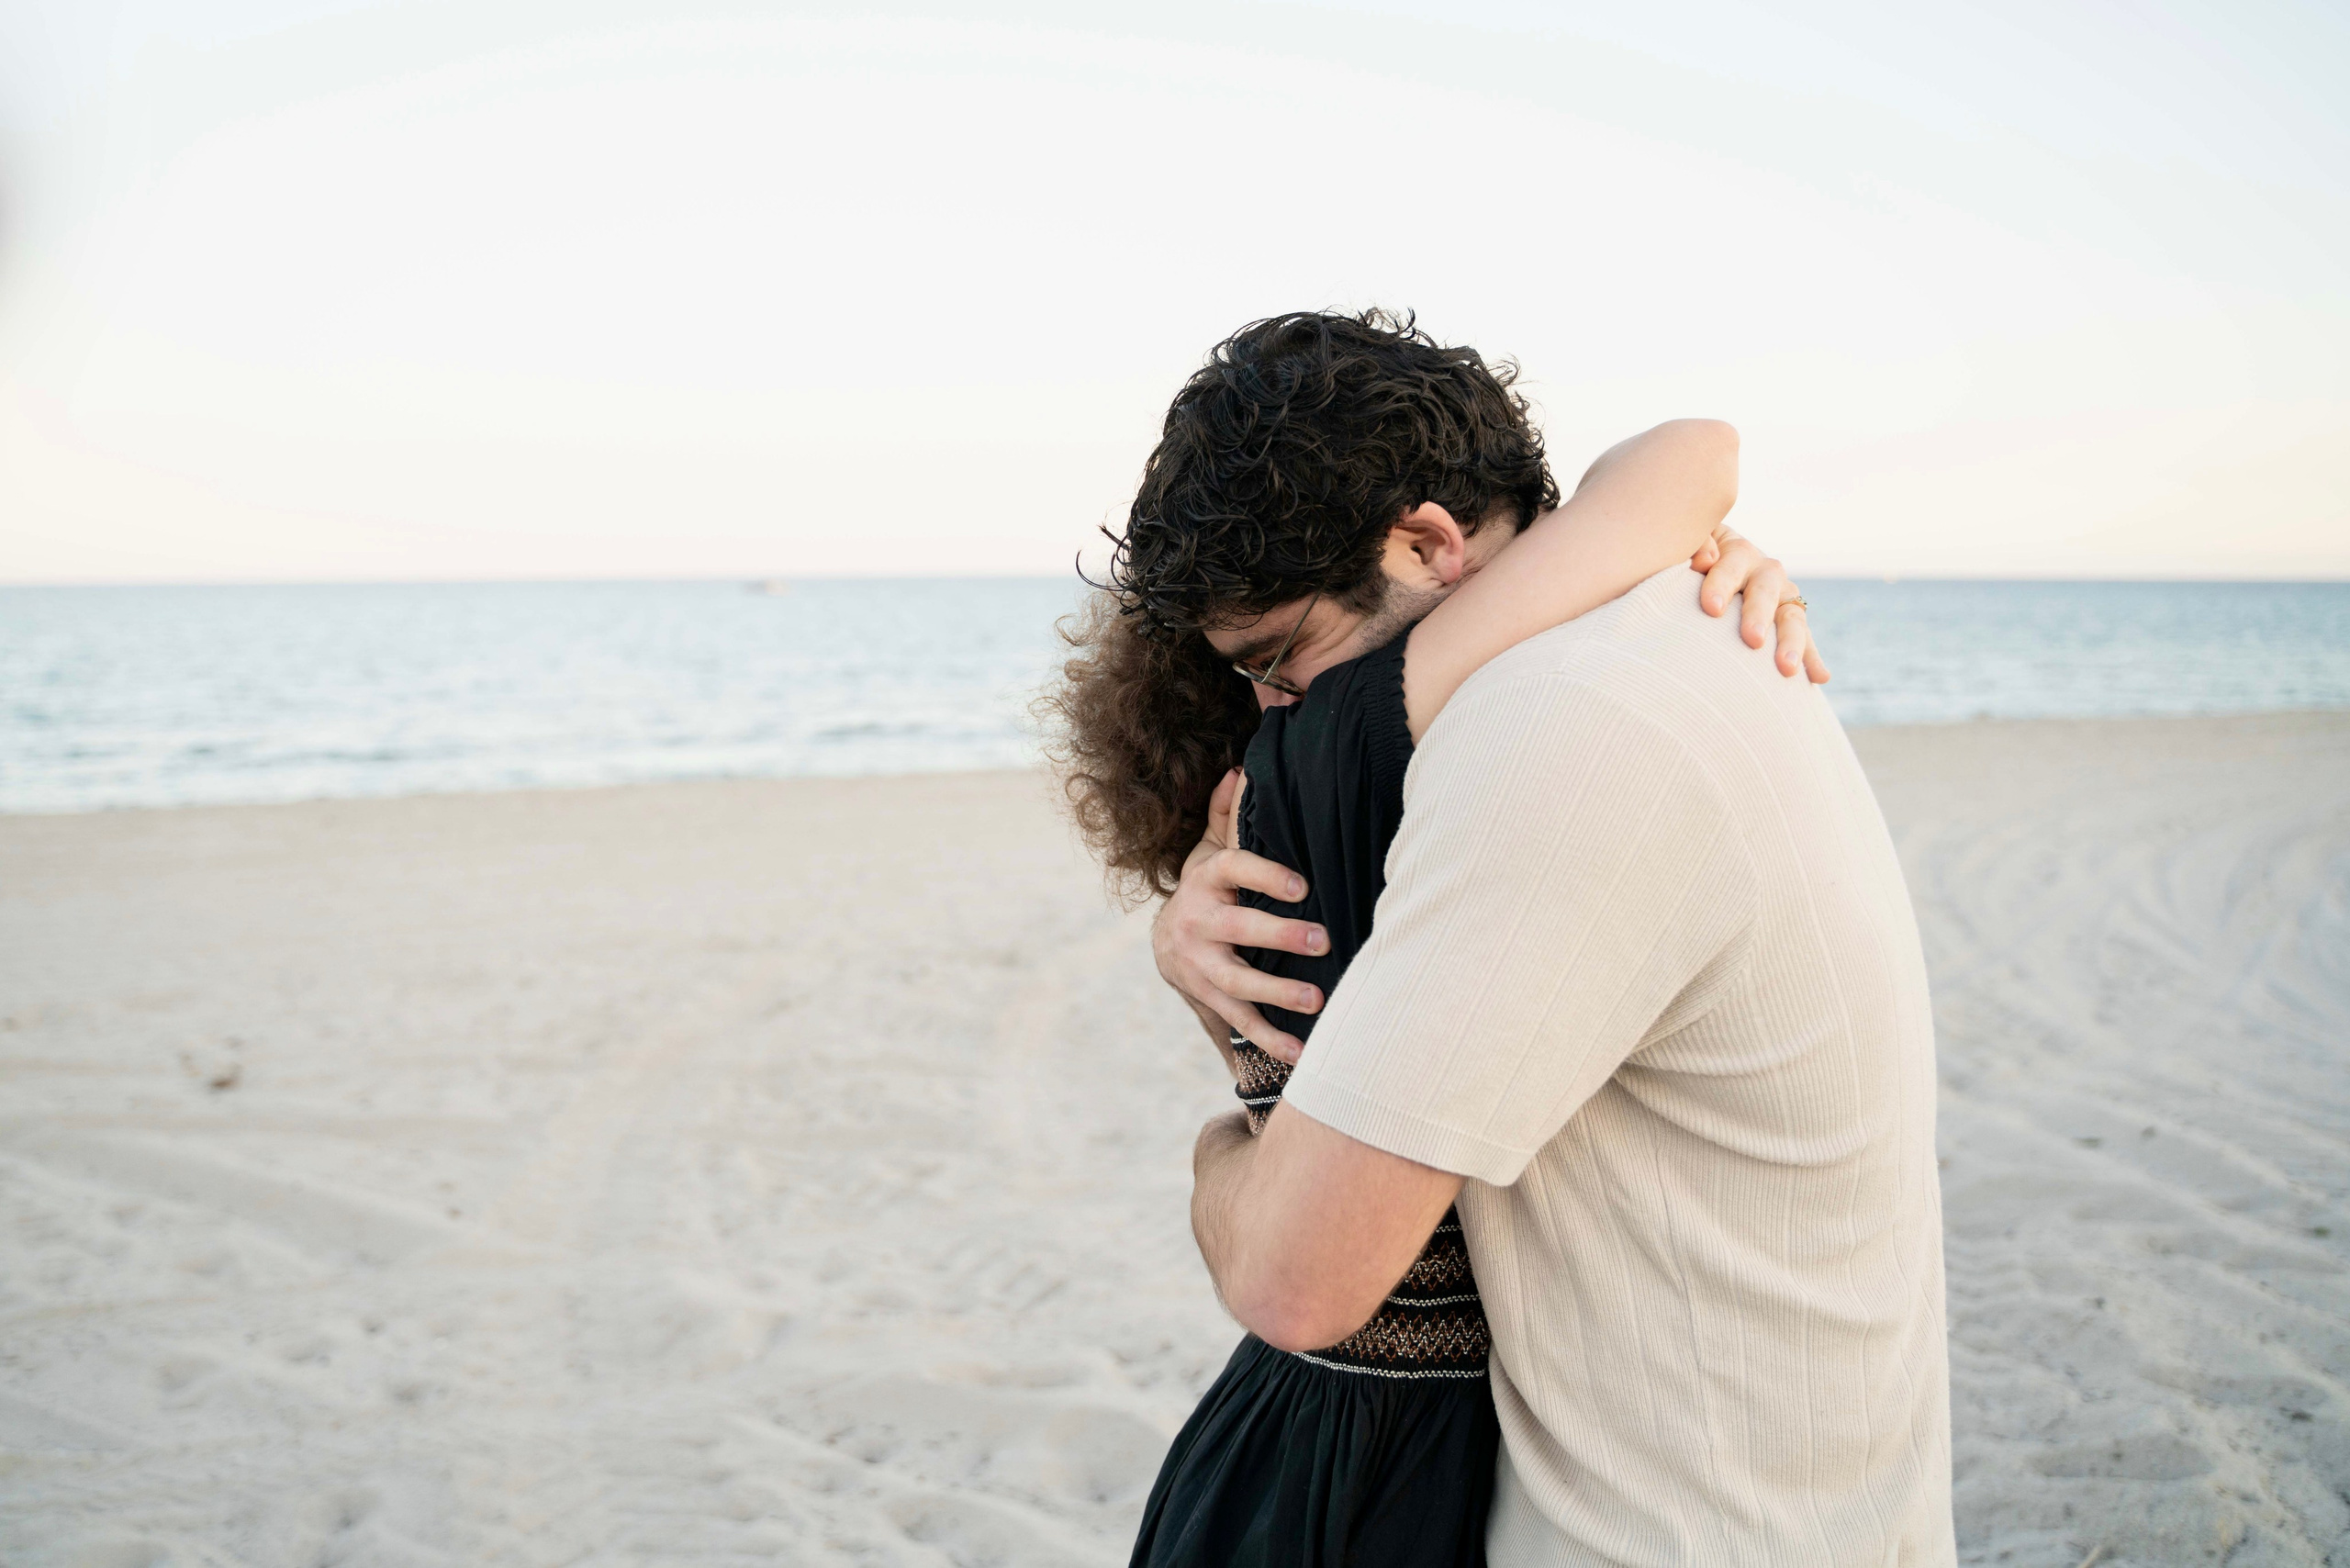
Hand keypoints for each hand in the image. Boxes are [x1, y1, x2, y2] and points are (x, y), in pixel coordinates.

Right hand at [1152, 768, 1329, 1065]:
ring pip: (1238, 980)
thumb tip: (1239, 769)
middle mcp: (1197, 921)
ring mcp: (1200, 963)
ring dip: (1278, 992)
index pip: (1235, 868)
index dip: (1266, 875)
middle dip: (1279, 936)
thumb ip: (1226, 816)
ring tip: (1318, 998)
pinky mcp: (1207, 996)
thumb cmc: (1208, 890)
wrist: (1165, 944)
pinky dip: (1270, 1038)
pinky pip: (1239, 1019)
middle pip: (1238, 928)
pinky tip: (1302, 1052)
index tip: (1302, 885)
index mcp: (1206, 879)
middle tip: (1323, 940)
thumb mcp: (1212, 853)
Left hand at [1688, 527, 1830, 683]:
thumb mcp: (1686, 545)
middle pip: (1766, 592)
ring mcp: (1782, 597)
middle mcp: (1765, 572)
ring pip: (1792, 618)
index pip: (1731, 565)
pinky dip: (1812, 659)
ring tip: (1787, 668)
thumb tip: (1704, 560)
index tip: (1711, 609)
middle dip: (1759, 616)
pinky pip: (1805, 640)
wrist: (1705, 569)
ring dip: (1792, 642)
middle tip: (1752, 640)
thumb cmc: (1687, 561)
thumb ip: (1694, 545)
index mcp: (1737, 552)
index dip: (1721, 584)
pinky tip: (1820, 677)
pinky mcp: (1789, 620)